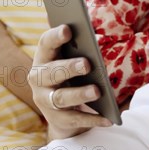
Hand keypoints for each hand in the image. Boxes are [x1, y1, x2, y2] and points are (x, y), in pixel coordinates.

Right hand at [29, 25, 112, 139]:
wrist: (63, 115)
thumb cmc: (72, 78)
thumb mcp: (72, 63)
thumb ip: (80, 50)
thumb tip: (94, 41)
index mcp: (44, 59)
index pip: (46, 44)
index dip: (55, 36)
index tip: (68, 29)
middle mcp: (39, 79)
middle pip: (52, 72)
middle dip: (69, 67)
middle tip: (87, 64)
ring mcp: (45, 101)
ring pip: (62, 97)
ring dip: (80, 94)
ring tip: (97, 91)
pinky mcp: (57, 120)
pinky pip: (75, 119)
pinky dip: (92, 119)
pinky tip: (109, 118)